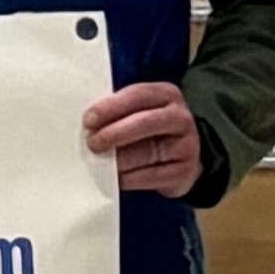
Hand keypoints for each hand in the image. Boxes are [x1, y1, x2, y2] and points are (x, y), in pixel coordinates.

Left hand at [85, 78, 204, 196]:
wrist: (179, 158)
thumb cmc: (146, 130)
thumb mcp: (136, 112)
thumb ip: (116, 113)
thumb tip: (87, 126)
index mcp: (166, 95)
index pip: (137, 95)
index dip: (111, 107)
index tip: (88, 121)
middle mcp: (180, 118)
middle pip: (145, 123)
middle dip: (114, 133)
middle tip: (92, 143)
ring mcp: (187, 145)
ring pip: (146, 153)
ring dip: (117, 160)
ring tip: (99, 162)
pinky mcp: (185, 171)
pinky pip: (150, 176)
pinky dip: (128, 178)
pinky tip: (116, 177)